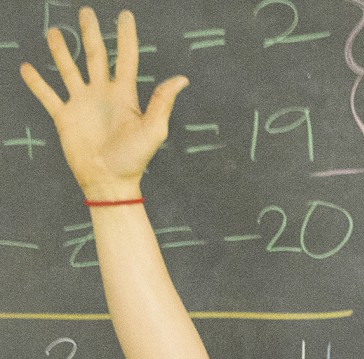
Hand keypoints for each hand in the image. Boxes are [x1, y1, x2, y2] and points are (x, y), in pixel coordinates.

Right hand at [20, 6, 187, 200]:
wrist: (110, 182)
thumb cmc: (134, 159)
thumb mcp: (153, 130)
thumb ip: (162, 102)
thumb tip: (181, 79)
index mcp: (125, 96)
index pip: (126, 58)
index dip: (126, 37)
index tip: (125, 15)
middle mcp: (102, 95)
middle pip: (96, 56)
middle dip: (91, 34)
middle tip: (86, 12)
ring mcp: (82, 104)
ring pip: (69, 70)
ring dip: (61, 51)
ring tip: (53, 33)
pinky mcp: (65, 117)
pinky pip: (47, 95)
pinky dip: (36, 82)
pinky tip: (27, 68)